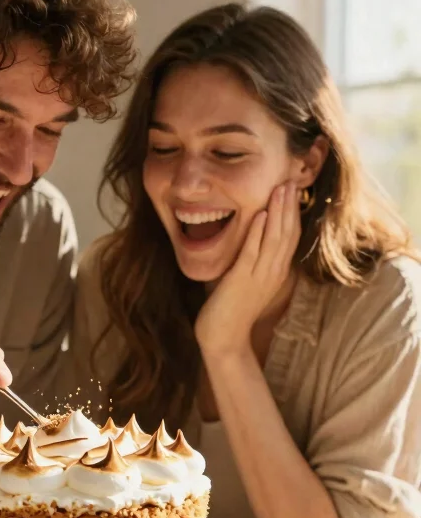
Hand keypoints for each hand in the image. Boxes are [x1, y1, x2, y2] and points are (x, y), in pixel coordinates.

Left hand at [195, 181, 299, 356]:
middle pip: (288, 233)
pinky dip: (257, 233)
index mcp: (276, 272)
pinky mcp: (242, 281)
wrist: (224, 339)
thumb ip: (252, 261)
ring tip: (281, 188)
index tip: (294, 189)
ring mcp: (259, 277)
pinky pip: (252, 253)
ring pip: (274, 239)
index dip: (294, 212)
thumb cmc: (231, 310)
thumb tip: (250, 239)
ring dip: (278, 212)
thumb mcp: (247, 280)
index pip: (291, 236)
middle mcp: (273, 273)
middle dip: (290, 205)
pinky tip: (261, 215)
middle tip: (292, 179)